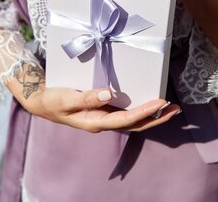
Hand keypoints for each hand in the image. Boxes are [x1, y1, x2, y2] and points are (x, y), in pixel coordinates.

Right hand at [26, 87, 180, 132]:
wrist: (40, 101)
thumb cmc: (52, 100)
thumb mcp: (66, 98)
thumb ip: (86, 98)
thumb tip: (109, 93)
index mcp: (95, 122)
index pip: (126, 119)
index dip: (145, 112)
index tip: (161, 102)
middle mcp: (103, 122)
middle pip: (136, 124)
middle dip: (157, 118)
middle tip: (176, 108)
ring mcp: (103, 117)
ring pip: (133, 120)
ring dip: (152, 114)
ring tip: (170, 106)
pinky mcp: (102, 110)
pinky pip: (126, 112)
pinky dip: (140, 108)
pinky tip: (148, 101)